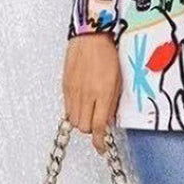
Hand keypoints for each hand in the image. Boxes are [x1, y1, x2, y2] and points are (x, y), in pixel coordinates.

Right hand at [62, 33, 121, 155]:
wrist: (90, 36)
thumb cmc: (108, 53)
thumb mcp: (118, 78)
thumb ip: (112, 101)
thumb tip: (108, 119)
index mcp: (103, 92)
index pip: (99, 126)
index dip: (100, 142)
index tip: (102, 148)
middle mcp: (86, 94)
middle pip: (84, 128)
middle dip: (92, 130)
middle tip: (98, 122)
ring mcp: (73, 91)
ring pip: (74, 121)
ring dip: (82, 121)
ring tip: (90, 111)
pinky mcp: (65, 86)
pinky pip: (67, 109)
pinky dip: (74, 112)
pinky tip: (82, 104)